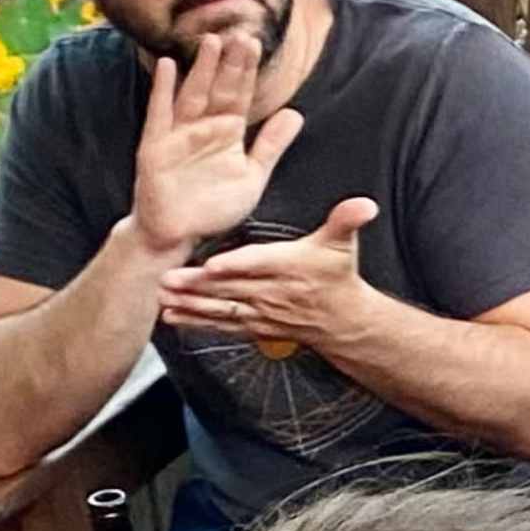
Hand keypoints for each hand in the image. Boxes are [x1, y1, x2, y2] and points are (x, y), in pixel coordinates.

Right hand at [129, 37, 301, 261]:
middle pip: (219, 89)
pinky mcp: (155, 147)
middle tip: (241, 33)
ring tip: (211, 41)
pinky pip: (159, 114)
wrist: (177, 234)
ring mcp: (178, 134)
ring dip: (201, 69)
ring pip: (193, 95)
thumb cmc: (213, 207)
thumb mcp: (252, 176)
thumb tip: (296, 113)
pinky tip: (166, 66)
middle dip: (230, 63)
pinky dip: (162, 90)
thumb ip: (271, 146)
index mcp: (227, 132)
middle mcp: (203, 127)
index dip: (248, 70)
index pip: (240, 94)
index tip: (256, 42)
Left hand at [157, 197, 378, 358]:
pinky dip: (196, 322)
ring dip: (190, 305)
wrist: (343, 321)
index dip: (235, 266)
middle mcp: (271, 293)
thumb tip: (365, 205)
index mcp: (289, 267)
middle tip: (168, 278)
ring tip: (164, 298)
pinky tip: (172, 316)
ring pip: (221, 308)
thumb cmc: (337, 278)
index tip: (211, 265)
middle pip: (230, 288)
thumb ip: (347, 221)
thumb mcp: (344, 246)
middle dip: (197, 286)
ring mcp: (260, 312)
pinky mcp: (253, 325)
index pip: (259, 265)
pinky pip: (222, 324)